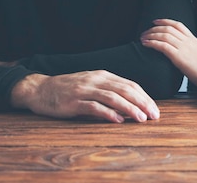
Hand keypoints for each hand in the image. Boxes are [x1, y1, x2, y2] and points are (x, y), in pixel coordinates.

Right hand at [10, 71, 159, 122]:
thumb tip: (131, 106)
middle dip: (142, 103)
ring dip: (129, 108)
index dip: (145, 97)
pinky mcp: (74, 101)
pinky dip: (107, 113)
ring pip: (112, 97)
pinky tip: (118, 120)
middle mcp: (96, 80)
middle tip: (154, 115)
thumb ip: (110, 92)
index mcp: (103, 75)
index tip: (155, 110)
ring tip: (141, 118)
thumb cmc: (69, 89)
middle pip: (125, 90)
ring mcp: (85, 90)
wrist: (40, 89)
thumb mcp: (92, 85)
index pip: (130, 85)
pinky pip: (93, 106)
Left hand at [141, 19, 196, 92]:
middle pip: (168, 28)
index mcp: (195, 40)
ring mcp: (184, 48)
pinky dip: (152, 43)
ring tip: (142, 38)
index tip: (156, 21)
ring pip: (164, 35)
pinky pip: (163, 46)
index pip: (178, 25)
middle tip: (145, 31)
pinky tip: (146, 44)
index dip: (165, 21)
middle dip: (154, 28)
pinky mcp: (180, 57)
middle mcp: (188, 41)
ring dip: (151, 35)